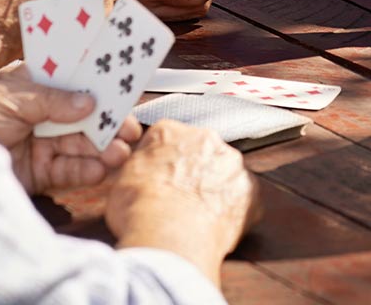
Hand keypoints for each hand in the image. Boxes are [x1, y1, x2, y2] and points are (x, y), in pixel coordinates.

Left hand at [0, 64, 140, 195]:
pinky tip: (100, 170)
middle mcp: (40, 114)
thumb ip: (52, 100)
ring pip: (80, 145)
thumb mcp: (10, 97)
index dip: (98, 83)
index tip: (125, 86)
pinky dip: (85, 171)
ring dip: (102, 148)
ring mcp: (39, 144)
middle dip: (107, 121)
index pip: (72, 81)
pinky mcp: (37, 174)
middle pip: (83, 117)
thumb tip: (90, 102)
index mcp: (32, 86)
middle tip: (131, 129)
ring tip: (120, 152)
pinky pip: (67, 172)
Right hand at [106, 120, 258, 284]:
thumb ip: (135, 166)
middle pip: (200, 152)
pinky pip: (243, 200)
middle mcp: (205, 139)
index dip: (162, 163)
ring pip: (224, 174)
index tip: (159, 181)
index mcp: (169, 131)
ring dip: (215, 189)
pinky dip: (232, 212)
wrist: (169, 238)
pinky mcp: (251, 192)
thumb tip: (140, 169)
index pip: (167, 139)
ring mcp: (232, 165)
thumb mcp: (118, 180)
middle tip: (179, 199)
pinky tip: (216, 228)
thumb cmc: (139, 210)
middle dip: (192, 172)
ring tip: (197, 217)